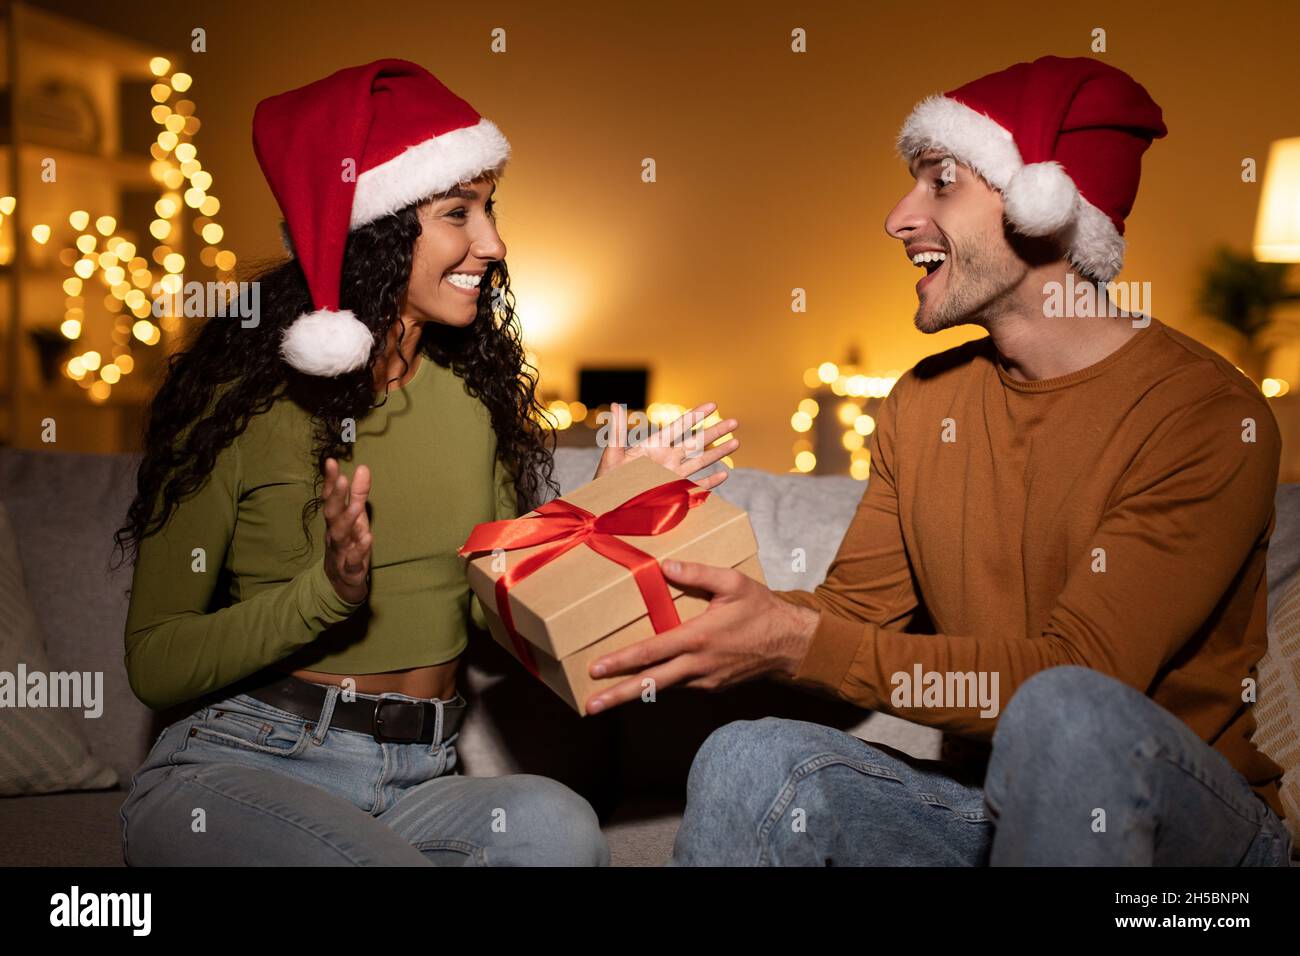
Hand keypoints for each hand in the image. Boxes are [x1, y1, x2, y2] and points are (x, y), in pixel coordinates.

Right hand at [322, 457, 372, 605]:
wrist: (342, 583)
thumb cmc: (350, 543)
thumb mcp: (356, 518)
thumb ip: (358, 494)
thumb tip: (363, 467)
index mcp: (335, 520)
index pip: (330, 498)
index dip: (331, 481)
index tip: (332, 462)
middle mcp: (334, 534)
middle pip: (332, 514)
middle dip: (336, 497)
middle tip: (342, 479)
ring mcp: (341, 552)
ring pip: (340, 536)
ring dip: (348, 520)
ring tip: (357, 506)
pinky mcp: (351, 569)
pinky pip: (353, 560)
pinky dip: (359, 549)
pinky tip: (368, 538)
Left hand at [583, 558, 818, 712]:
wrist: (792, 645)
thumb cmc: (762, 610)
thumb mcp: (733, 583)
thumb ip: (698, 574)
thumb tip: (665, 567)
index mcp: (697, 639)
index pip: (651, 653)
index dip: (621, 661)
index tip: (595, 668)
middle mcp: (697, 666)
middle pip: (650, 685)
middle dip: (616, 696)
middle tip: (589, 707)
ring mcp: (705, 681)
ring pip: (664, 688)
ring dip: (635, 692)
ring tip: (607, 697)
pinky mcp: (712, 688)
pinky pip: (681, 685)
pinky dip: (661, 685)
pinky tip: (645, 681)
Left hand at [594, 401, 738, 490]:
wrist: (606, 504)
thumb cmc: (606, 479)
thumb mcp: (612, 453)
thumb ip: (618, 430)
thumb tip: (616, 404)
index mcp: (655, 445)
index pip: (680, 426)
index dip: (696, 416)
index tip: (713, 405)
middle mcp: (667, 458)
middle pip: (697, 442)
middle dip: (716, 432)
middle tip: (735, 421)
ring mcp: (672, 475)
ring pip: (701, 461)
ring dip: (719, 453)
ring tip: (737, 443)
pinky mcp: (673, 492)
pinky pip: (695, 487)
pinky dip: (710, 481)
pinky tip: (724, 475)